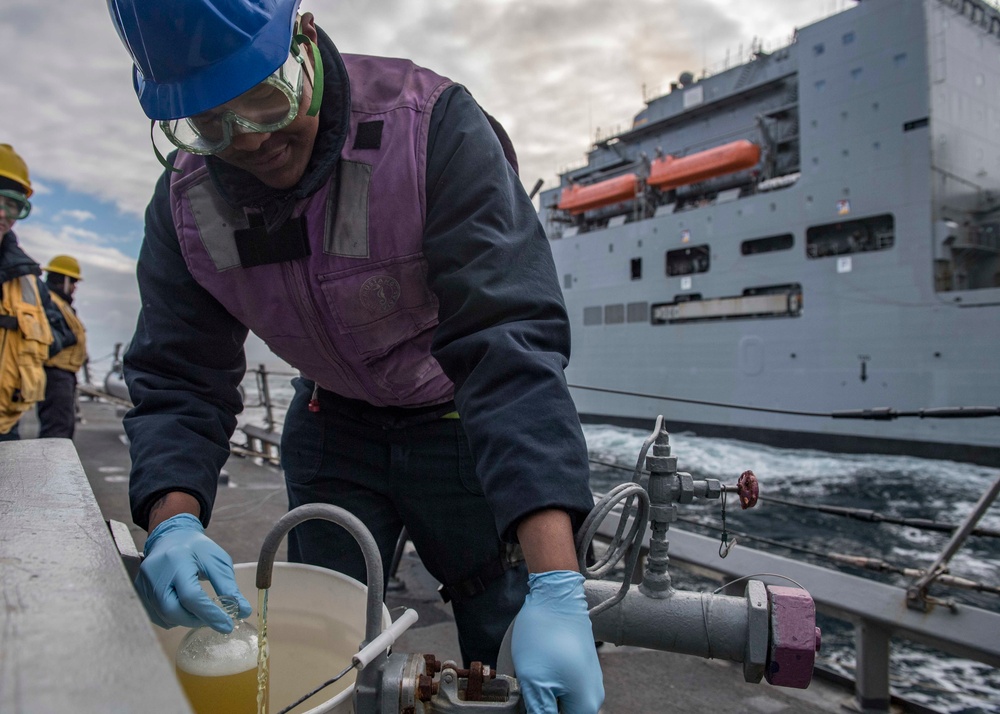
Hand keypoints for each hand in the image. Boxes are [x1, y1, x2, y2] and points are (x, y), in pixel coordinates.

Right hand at [135, 513, 250, 631]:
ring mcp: (143, 583)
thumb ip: (228, 586)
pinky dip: (173, 618)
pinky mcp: (140, 591)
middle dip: (197, 620)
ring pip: (164, 616)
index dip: (210, 614)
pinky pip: (156, 615)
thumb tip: (243, 611)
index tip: (227, 625)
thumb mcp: (217, 561)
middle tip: (214, 619)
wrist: (172, 536)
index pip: (191, 596)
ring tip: (201, 612)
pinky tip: (185, 610)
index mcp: (177, 560)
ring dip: (186, 620)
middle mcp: (155, 573)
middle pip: (173, 610)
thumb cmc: (197, 548)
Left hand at [511, 570, 603, 712]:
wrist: (555, 596)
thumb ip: (540, 711)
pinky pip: (562, 685)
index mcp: (586, 705)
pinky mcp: (579, 666)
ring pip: (560, 700)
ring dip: (542, 695)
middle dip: (541, 705)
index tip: (528, 701)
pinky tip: (535, 667)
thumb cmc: (546, 636)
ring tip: (528, 677)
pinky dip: (546, 682)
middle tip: (525, 689)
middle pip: (562, 712)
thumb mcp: (535, 682)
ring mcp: (587, 679)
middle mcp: (592, 695)